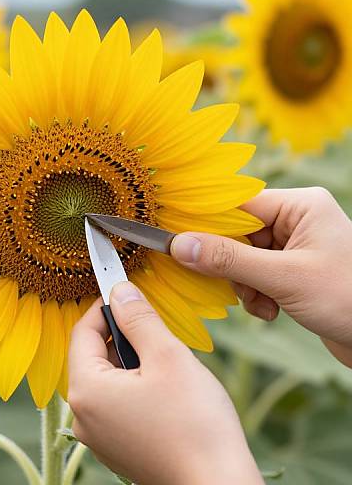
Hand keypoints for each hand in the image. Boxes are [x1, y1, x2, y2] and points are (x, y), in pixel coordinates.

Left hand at [68, 281, 263, 484]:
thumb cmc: (195, 424)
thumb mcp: (168, 356)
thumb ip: (139, 318)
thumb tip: (120, 290)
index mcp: (87, 391)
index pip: (82, 332)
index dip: (103, 305)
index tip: (124, 289)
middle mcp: (83, 416)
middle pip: (92, 355)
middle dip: (120, 333)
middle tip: (152, 323)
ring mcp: (98, 435)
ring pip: (106, 377)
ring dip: (130, 357)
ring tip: (164, 358)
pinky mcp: (116, 446)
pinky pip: (115, 400)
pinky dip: (133, 382)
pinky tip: (163, 386)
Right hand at [171, 187, 351, 365]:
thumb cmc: (347, 299)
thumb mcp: (283, 277)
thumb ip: (228, 259)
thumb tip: (179, 245)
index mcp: (299, 205)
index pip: (238, 204)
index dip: (206, 224)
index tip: (179, 242)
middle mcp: (295, 220)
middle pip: (237, 233)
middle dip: (231, 265)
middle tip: (234, 286)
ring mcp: (293, 246)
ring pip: (242, 258)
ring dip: (243, 285)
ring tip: (263, 303)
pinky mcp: (292, 270)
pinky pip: (255, 274)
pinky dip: (256, 294)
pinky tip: (272, 310)